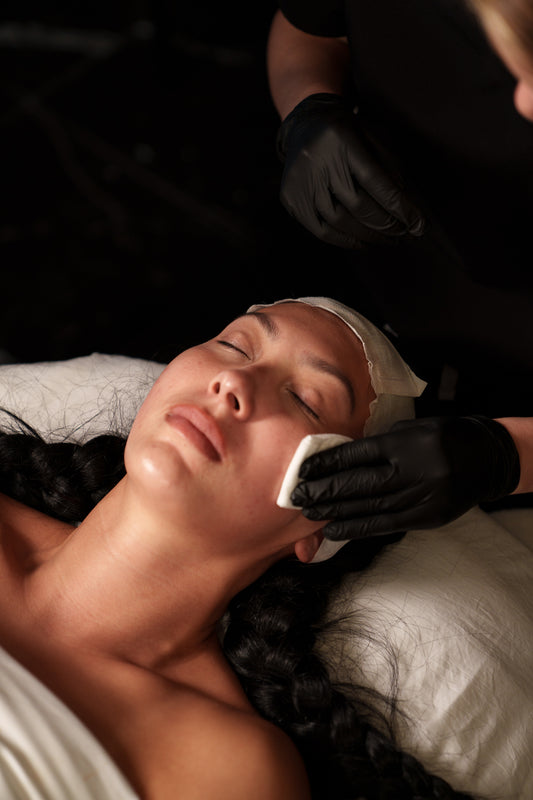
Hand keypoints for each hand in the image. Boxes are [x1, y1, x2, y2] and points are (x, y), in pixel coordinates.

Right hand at [277, 93, 424, 247]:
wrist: (307, 125)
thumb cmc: (350, 136)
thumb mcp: (374, 139)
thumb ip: (393, 171)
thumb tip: (412, 214)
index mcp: (342, 139)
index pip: (375, 181)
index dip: (399, 207)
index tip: (419, 225)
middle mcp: (317, 160)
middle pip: (357, 204)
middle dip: (386, 224)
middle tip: (406, 235)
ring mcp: (300, 181)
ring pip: (339, 222)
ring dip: (369, 236)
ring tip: (389, 240)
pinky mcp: (291, 199)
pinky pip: (322, 231)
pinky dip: (346, 241)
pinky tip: (364, 242)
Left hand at [291, 416, 520, 539]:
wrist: (486, 458)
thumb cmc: (441, 438)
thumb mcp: (411, 429)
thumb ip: (379, 444)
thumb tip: (340, 459)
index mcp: (406, 442)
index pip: (357, 454)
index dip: (326, 463)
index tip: (302, 470)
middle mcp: (414, 469)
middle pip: (359, 483)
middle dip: (324, 490)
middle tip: (297, 496)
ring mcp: (422, 496)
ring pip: (370, 507)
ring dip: (335, 512)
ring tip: (309, 513)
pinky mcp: (428, 517)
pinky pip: (386, 524)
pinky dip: (358, 527)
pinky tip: (335, 529)